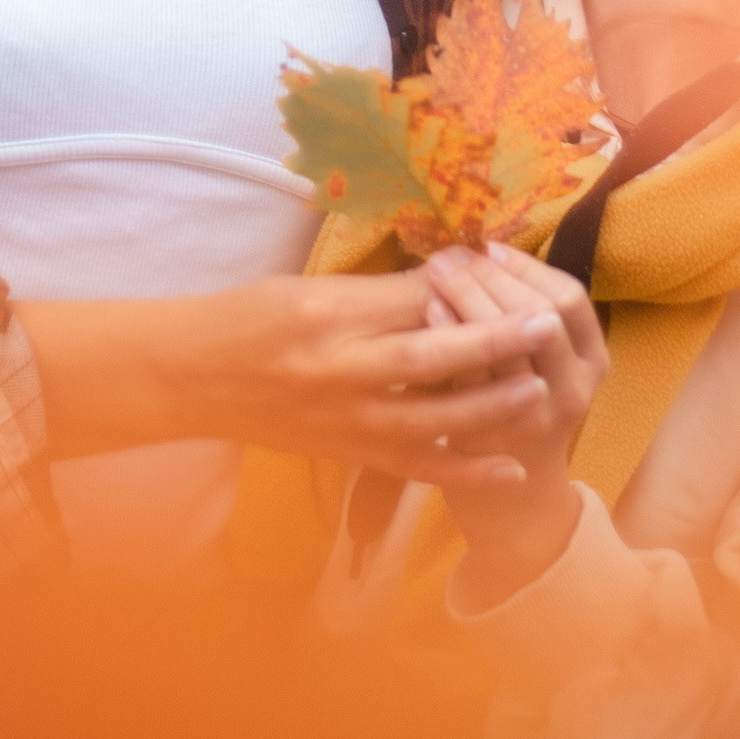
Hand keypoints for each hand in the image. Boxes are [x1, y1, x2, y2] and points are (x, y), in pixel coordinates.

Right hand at [17, 271, 561, 491]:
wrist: (194, 377)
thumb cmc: (249, 318)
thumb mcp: (308, 286)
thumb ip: (375, 291)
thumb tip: (445, 279)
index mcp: (331, 314)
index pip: (412, 297)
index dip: (464, 284)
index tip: (506, 267)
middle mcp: (341, 368)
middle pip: (432, 354)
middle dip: (494, 339)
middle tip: (545, 323)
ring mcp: (348, 418)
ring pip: (434, 418)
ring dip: (491, 406)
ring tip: (539, 389)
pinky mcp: (351, 453)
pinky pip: (416, 467)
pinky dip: (465, 471)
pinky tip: (508, 467)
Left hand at [420, 241, 607, 605]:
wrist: (515, 507)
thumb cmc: (523, 414)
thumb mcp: (546, 366)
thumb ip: (526, 316)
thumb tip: (483, 247)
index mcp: (593, 363)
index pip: (569, 298)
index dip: (528, 267)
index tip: (489, 246)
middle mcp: (573, 390)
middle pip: (539, 314)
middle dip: (493, 276)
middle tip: (453, 252)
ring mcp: (534, 419)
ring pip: (507, 344)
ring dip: (471, 297)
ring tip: (438, 270)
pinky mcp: (492, 442)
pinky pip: (470, 379)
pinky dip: (450, 335)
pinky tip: (428, 310)